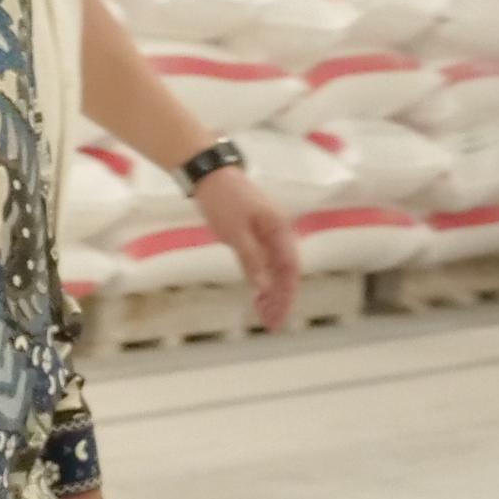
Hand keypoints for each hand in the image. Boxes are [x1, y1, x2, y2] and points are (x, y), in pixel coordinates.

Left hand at [194, 168, 299, 329]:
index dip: (287, 295)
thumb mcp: (235, 232)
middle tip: (271, 324)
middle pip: (284, 272)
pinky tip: (257, 296)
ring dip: (271, 293)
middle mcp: (277, 233)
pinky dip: (260, 279)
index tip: (279, 316)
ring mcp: (265, 234)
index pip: (290, 270)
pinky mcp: (252, 234)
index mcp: (279, 230)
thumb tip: (264, 288)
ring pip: (274, 269)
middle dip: (280, 299)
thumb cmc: (223, 199)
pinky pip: (262, 262)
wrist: (208, 173)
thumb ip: (252, 260)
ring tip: (265, 316)